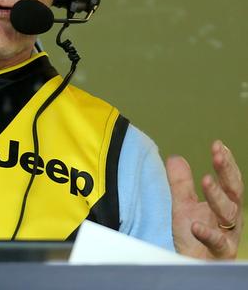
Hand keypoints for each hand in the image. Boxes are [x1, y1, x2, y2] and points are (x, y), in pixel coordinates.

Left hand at [167, 140, 242, 258]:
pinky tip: (195, 225)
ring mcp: (227, 236)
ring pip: (228, 215)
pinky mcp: (218, 254)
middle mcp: (230, 219)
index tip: (218, 144)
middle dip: (227, 173)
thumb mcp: (183, 206)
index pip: (229, 180)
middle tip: (217, 154)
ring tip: (206, 180)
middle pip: (234, 193)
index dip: (226, 163)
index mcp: (225, 205)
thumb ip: (181, 184)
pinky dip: (207, 233)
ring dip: (218, 196)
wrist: (192, 265)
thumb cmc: (193, 237)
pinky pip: (216, 243)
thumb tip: (176, 158)